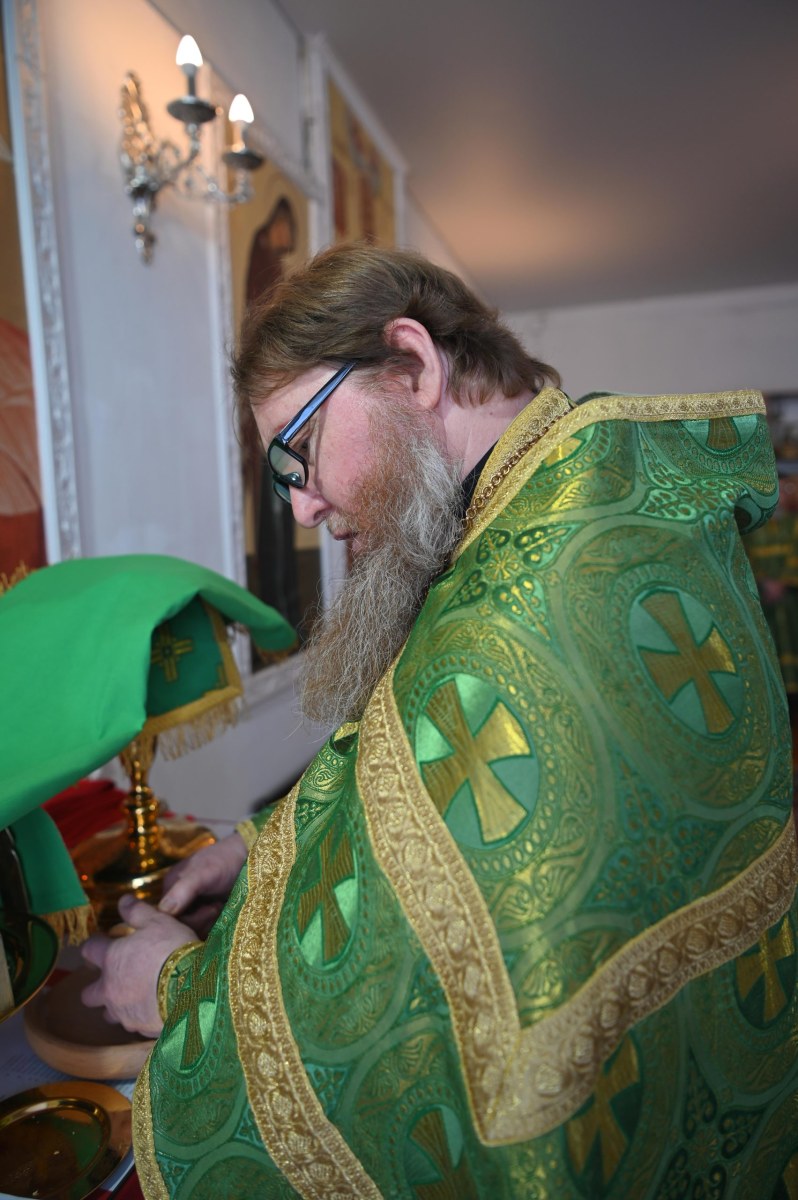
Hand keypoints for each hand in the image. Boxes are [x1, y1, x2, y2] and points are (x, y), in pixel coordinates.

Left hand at [81, 893, 195, 1036]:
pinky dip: (138, 1016)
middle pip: (87, 994)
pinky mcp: (138, 1028)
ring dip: (116, 1006)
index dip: (94, 945)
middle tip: (116, 977)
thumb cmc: (172, 949)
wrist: (192, 988)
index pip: (88, 950)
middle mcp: (109, 988)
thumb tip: (123, 901)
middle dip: (97, 987)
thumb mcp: (158, 921)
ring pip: (108, 1013)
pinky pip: (132, 1025)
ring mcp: (122, 1012)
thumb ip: (137, 911)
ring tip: (135, 996)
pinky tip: (154, 1007)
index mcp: (110, 959)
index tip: (104, 943)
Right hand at [157, 832, 247, 935]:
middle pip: (181, 926)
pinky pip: (203, 929)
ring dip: (208, 922)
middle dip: (200, 921)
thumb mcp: (204, 873)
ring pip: (193, 930)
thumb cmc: (225, 861)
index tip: (208, 909)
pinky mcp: (207, 914)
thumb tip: (164, 910)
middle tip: (216, 907)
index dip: (186, 920)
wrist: (249, 857)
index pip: (167, 917)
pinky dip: (213, 924)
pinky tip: (222, 911)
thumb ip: (184, 890)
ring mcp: (194, 907)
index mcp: (170, 887)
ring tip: (220, 906)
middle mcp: (179, 899)